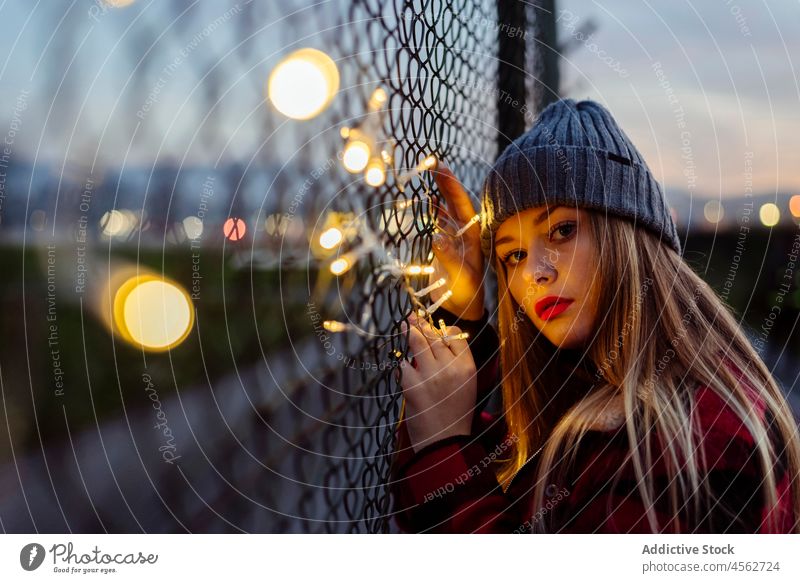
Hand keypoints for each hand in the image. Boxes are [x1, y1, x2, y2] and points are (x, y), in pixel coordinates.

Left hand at [399, 313, 476, 452]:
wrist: (444, 442)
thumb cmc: (456, 415)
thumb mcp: (466, 387)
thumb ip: (457, 364)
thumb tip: (440, 342)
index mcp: (467, 367)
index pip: (455, 336)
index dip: (443, 329)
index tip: (436, 327)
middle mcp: (450, 367)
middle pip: (434, 336)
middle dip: (421, 324)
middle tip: (412, 317)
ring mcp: (429, 374)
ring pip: (417, 342)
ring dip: (409, 330)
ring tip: (404, 324)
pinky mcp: (411, 384)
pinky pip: (403, 363)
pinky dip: (400, 361)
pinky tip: (398, 359)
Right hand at [428, 163, 485, 320]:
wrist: (461, 309)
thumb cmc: (465, 294)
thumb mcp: (459, 277)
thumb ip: (449, 257)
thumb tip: (437, 237)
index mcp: (472, 237)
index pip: (463, 205)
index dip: (452, 186)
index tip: (441, 169)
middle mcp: (464, 234)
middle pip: (455, 202)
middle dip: (446, 182)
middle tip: (434, 162)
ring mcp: (454, 238)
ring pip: (447, 209)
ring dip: (440, 192)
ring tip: (431, 173)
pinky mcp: (444, 246)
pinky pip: (440, 222)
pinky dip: (434, 210)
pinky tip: (430, 200)